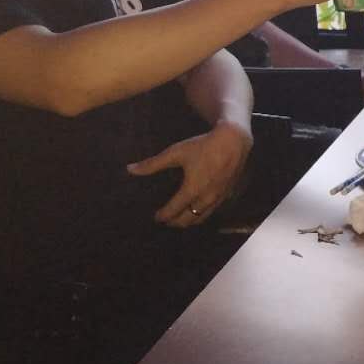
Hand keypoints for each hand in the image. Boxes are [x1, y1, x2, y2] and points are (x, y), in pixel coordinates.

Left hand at [131, 119, 253, 227]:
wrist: (234, 141)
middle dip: (175, 222)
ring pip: (202, 218)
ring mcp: (218, 198)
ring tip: (180, 220)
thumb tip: (130, 169)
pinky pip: (213, 211)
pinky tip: (199, 209)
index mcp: (191, 190)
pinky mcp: (227, 194)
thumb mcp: (176, 152)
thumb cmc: (203, 146)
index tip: (156, 217)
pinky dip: (202, 214)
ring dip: (189, 221)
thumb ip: (153, 164)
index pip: (173, 211)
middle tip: (166, 221)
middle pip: (188, 220)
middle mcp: (205, 199)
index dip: (163, 216)